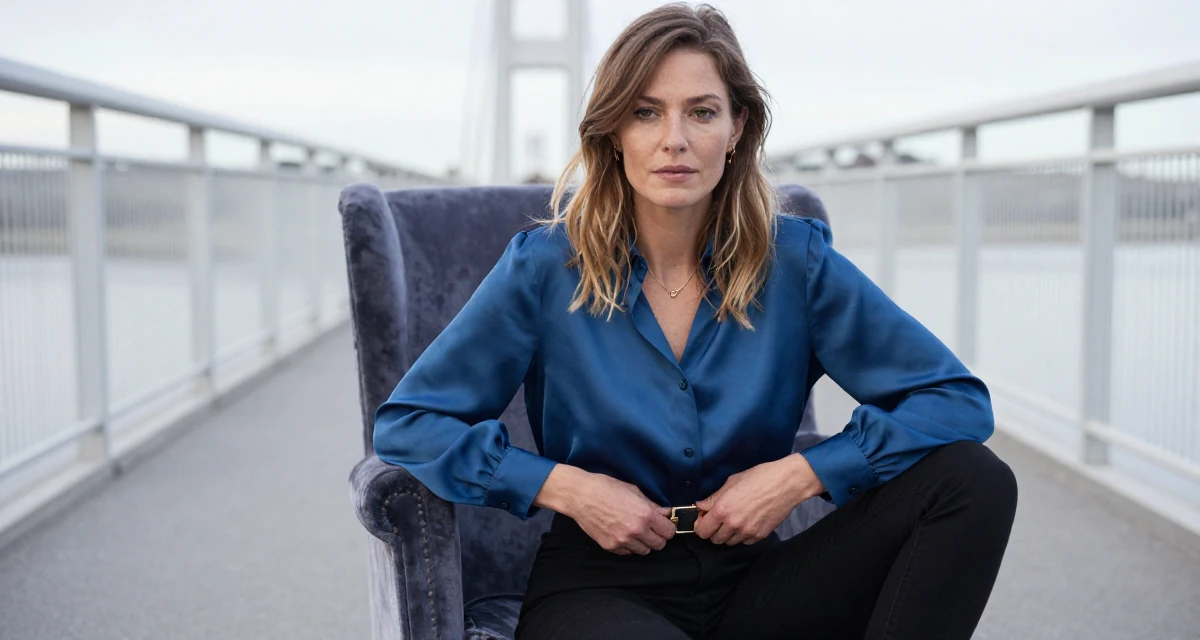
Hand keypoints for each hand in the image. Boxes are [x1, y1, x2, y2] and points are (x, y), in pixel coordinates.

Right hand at [533, 464, 675, 554]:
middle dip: (658, 536)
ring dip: (644, 543)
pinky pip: (628, 552)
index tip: (663, 524)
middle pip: (659, 545)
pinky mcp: (610, 547)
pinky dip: (629, 546)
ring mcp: (623, 541)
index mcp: (645, 515)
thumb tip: (665, 513)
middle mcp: (636, 531)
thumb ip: (652, 505)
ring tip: (636, 531)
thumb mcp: (633, 490)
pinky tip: (623, 533)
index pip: (669, 532)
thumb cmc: (606, 488)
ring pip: (644, 551)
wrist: (580, 496)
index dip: (668, 527)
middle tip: (651, 528)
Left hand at [694, 454, 819, 544]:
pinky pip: (745, 542)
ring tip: (735, 519)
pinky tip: (747, 522)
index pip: (702, 531)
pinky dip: (743, 535)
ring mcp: (747, 532)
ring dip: (728, 534)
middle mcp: (733, 524)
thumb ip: (714, 497)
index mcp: (723, 510)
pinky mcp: (760, 536)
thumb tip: (700, 506)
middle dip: (714, 530)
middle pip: (714, 540)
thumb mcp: (732, 482)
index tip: (704, 519)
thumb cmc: (759, 477)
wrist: (786, 483)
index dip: (700, 526)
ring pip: (729, 542)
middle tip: (719, 519)